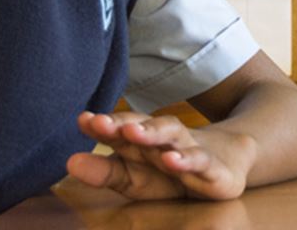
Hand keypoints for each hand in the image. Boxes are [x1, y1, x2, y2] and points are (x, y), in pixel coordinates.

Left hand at [67, 111, 257, 200]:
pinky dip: (186, 159)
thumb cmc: (169, 173)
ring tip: (131, 132)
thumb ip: (104, 171)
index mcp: (142, 140)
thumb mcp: (134, 177)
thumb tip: (69, 162)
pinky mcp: (212, 168)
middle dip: (121, 124)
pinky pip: (199, 161)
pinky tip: (172, 159)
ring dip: (151, 131)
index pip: (120, 128)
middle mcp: (163, 139)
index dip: (102, 125)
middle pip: (142, 126)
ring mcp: (188, 149)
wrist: (226, 163)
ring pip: (171, 135)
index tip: (82, 120)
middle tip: (98, 122)